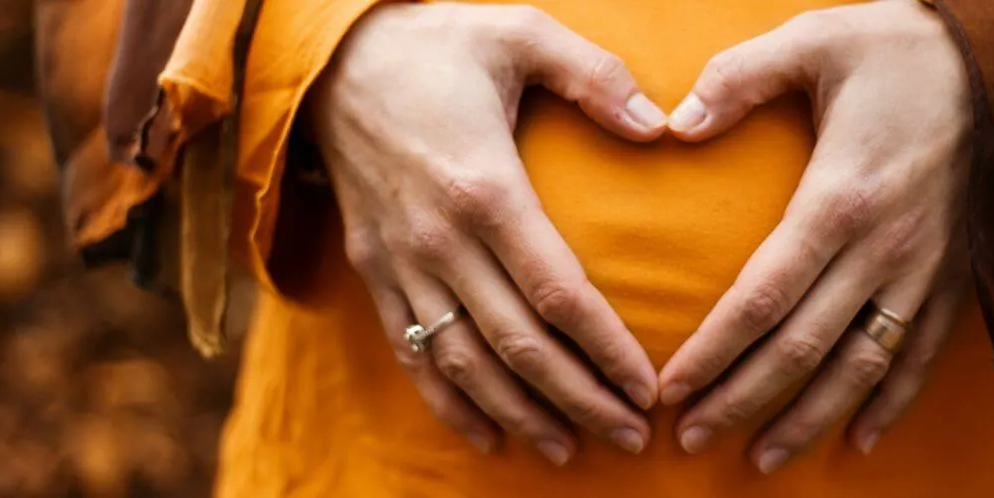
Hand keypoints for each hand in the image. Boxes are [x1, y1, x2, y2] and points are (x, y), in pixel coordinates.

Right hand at [310, 4, 669, 463]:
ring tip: (570, 449)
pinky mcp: (375, 272)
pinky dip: (449, 404)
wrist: (332, 59)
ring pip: (465, 364)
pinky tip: (488, 437)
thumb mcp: (519, 32)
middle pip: (518, 346)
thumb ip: (594, 76)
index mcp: (485, 188)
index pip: (558, 293)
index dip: (606, 349)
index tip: (649, 387)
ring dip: (521, 415)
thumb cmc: (437, 44)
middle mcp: (440, 240)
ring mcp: (402, 263)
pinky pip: (411, 354)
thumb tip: (661, 127)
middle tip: (632, 437)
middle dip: (580, 400)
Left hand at [655, 1, 972, 472]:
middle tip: (690, 438)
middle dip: (743, 399)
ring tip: (761, 459)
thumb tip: (674, 123)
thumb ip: (738, 79)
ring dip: (809, 418)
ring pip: (862, 366)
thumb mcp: (813, 40)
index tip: (672, 390)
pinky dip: (891, 403)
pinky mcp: (954, 276)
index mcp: (840, 197)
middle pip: (804, 347)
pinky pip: (922, 355)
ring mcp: (925, 269)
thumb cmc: (897, 48)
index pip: (764, 298)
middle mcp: (884, 247)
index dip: (715, 352)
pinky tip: (859, 441)